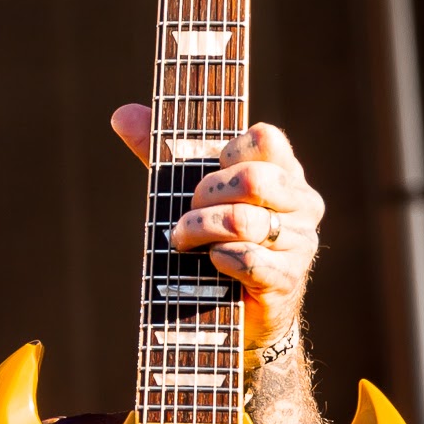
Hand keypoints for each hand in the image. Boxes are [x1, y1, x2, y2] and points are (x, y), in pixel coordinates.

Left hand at [111, 104, 323, 350]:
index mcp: (284, 171)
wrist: (237, 310)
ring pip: (242, 221)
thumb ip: (161, 151)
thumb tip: (121, 114)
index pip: (265, 137)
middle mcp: (302, 202)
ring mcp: (300, 241)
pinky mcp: (287, 278)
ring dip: (199, 230)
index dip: (226, 152)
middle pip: (252, 179)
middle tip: (187, 212)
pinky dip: (217, 259)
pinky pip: (246, 259)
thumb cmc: (215, 237)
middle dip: (204, 195)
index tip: (210, 173)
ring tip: (183, 241)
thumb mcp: (189, 190)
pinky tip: (211, 262)